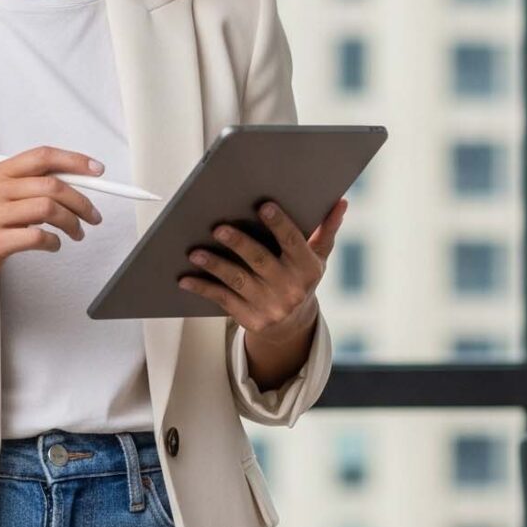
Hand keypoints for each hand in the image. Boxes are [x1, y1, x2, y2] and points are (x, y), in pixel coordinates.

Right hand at [0, 143, 104, 296]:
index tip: (98, 171)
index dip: (74, 161)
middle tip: (94, 216)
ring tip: (76, 233)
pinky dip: (54, 242)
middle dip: (81, 201)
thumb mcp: (5, 200)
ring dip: (71, 223)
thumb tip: (77, 180)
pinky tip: (54, 245)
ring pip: (47, 208)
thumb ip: (34, 187)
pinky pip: (36, 237)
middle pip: (51, 184)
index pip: (42, 156)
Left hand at [177, 194, 348, 340]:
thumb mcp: (317, 258)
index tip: (264, 205)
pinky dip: (203, 288)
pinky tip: (186, 278)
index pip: (293, 242)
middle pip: (261, 261)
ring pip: (238, 281)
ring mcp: (270, 307)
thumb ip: (326, 230)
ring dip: (215, 266)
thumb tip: (341, 202)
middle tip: (218, 227)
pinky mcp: (251, 320)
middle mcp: (290, 289)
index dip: (279, 224)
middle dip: (240, 243)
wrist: (293, 325)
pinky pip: (223, 300)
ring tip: (195, 252)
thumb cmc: (301, 278)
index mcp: (307, 268)